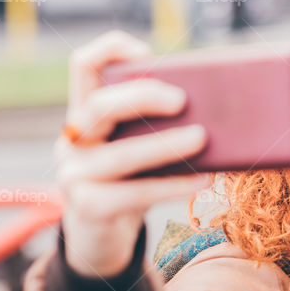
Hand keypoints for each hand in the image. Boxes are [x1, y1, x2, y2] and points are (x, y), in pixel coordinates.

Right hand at [56, 31, 209, 277]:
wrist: (99, 240)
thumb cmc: (129, 184)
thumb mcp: (133, 149)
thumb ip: (154, 127)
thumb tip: (217, 111)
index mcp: (83, 114)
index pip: (83, 66)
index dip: (110, 50)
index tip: (146, 52)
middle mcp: (72, 140)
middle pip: (100, 106)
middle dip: (142, 98)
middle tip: (183, 100)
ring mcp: (75, 176)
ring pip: (119, 155)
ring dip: (164, 145)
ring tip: (202, 138)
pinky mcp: (90, 208)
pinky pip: (136, 193)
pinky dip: (173, 185)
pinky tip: (204, 180)